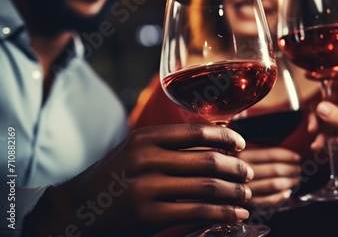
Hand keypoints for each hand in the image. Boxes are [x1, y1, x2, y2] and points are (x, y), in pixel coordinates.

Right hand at [23, 124, 253, 236]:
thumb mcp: (138, 150)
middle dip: (236, 168)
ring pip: (206, 186)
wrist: (79, 209)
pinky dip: (223, 213)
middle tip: (249, 174)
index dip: (226, 137)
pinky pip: (197, 212)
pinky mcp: (148, 215)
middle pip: (208, 160)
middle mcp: (146, 158)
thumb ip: (170, 143)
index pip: (197, 131)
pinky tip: (236, 214)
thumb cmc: (117, 177)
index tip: (242, 145)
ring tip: (246, 195)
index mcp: (146, 137)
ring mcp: (146, 187)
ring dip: (234, 192)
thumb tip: (218, 137)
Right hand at [238, 148, 300, 205]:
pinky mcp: (246, 205)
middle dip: (291, 169)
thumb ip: (259, 157)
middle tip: (299, 170)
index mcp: (242, 157)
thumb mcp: (241, 159)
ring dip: (289, 182)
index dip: (287, 155)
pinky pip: (269, 201)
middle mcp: (242, 172)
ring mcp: (244, 189)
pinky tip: (287, 193)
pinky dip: (281, 197)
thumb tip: (288, 157)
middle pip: (274, 169)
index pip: (270, 154)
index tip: (298, 157)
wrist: (215, 196)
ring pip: (274, 184)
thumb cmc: (232, 174)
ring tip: (296, 180)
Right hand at [309, 64, 337, 179]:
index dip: (331, 72)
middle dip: (321, 106)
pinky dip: (326, 137)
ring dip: (321, 124)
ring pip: (332, 114)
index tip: (313, 75)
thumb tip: (319, 108)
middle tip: (311, 117)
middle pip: (335, 95)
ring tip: (314, 135)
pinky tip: (319, 145)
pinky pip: (335, 131)